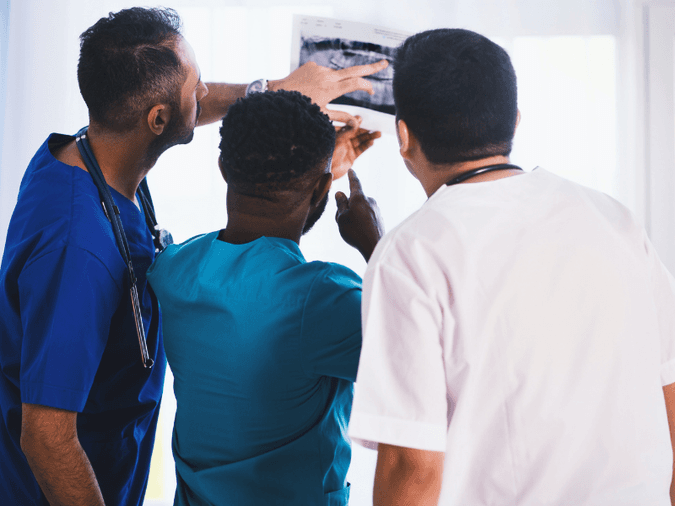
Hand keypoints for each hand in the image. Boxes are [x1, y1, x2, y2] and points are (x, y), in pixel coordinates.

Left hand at [271, 60, 388, 123]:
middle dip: (371, 67)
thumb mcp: (321, 116)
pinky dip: (323, 80)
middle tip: (386, 63)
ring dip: (335, 84)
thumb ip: (341, 117)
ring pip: (336, 75)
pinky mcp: (312, 64)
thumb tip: (358, 123)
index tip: (372, 91)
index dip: (367, 86)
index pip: (356, 83)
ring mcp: (319, 68)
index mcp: (331, 89)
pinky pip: (323, 72)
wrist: (278, 94)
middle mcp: (327, 76)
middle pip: (355, 69)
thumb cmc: (300, 108)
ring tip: (318, 95)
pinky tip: (311, 89)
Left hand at [331, 116, 380, 179]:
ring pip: (360, 141)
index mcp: (337, 134)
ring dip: (369, 137)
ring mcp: (348, 148)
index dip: (356, 122)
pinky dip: (366, 145)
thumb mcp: (339, 139)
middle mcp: (343, 140)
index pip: (349, 126)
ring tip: (378, 134)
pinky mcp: (352, 157)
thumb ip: (349, 130)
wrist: (327, 170)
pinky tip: (372, 142)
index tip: (363, 119)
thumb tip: (358, 120)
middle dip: (366, 130)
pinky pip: (360, 149)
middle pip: (357, 133)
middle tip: (375, 127)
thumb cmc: (329, 154)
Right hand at [335, 169, 383, 261]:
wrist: (374, 246)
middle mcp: (370, 201)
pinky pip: (367, 217)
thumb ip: (340, 204)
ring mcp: (376, 210)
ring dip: (354, 215)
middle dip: (347, 207)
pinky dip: (361, 222)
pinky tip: (360, 233)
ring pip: (360, 209)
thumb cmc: (355, 231)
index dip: (352, 177)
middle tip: (341, 220)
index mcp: (359, 198)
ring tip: (351, 229)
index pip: (355, 183)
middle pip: (355, 200)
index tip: (352, 170)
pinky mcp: (379, 219)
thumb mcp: (341, 217)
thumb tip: (340, 193)